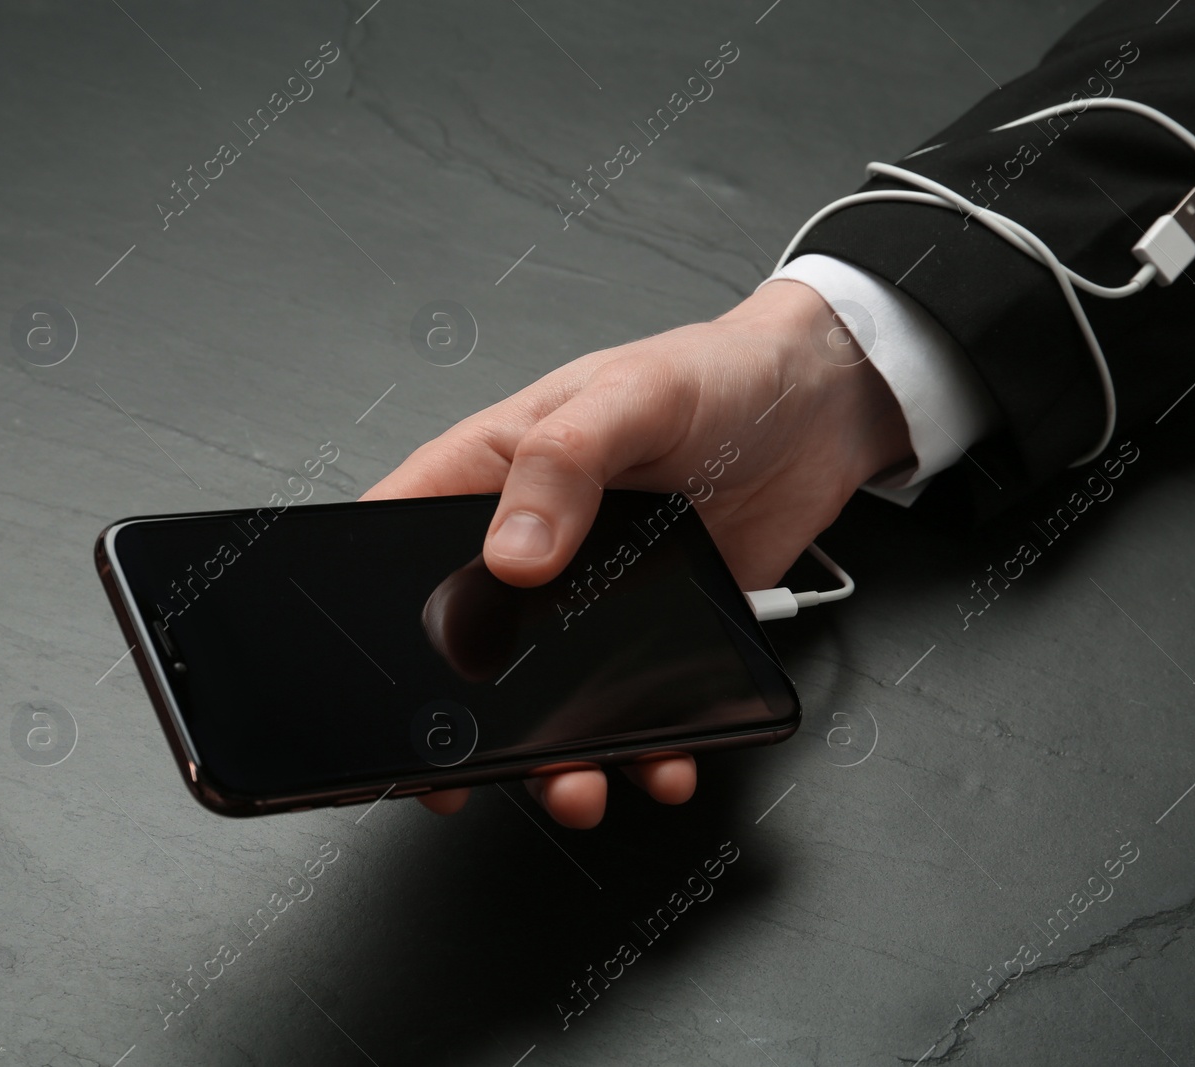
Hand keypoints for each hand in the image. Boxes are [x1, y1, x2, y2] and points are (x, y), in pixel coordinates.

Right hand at [361, 279, 913, 826]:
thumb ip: (563, 463)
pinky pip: (633, 706)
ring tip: (574, 785)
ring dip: (555, 755)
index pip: (397, 542)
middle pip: (466, 647)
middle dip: (463, 721)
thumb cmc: (714, 375)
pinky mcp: (656, 632)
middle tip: (461, 774)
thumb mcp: (629, 397)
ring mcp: (590, 600)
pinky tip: (661, 762)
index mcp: (492, 475)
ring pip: (546, 698)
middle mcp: (531, 547)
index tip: (378, 680)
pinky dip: (644, 749)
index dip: (374, 613)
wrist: (820, 408)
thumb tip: (512, 553)